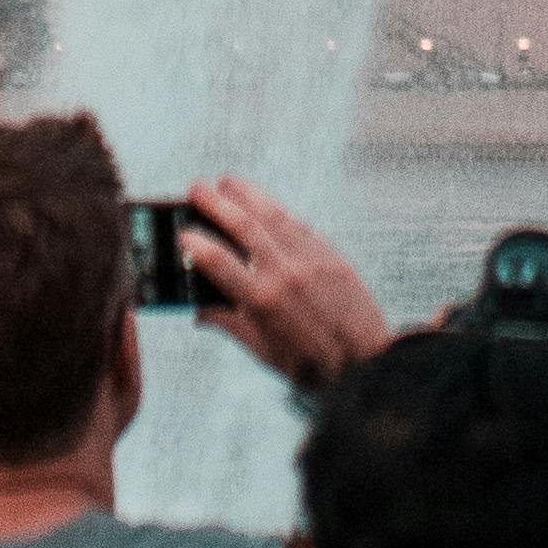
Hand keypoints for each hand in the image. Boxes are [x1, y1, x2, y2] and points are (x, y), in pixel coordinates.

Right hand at [184, 180, 389, 392]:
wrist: (365, 362)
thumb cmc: (311, 365)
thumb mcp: (264, 352)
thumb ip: (229, 325)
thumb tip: (199, 312)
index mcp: (262, 301)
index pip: (218, 261)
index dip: (195, 243)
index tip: (181, 233)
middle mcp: (284, 272)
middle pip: (242, 225)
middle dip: (214, 202)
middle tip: (195, 188)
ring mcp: (309, 258)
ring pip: (271, 214)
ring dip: (245, 193)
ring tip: (225, 181)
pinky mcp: (329, 254)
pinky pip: (297, 224)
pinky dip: (276, 210)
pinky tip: (263, 203)